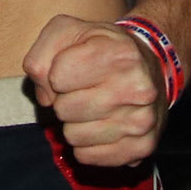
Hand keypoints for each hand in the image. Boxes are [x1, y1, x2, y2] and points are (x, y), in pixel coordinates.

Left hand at [22, 13, 165, 167]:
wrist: (149, 66)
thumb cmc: (101, 47)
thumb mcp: (67, 32)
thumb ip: (41, 56)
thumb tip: (45, 98)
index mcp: (119, 54)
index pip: (56, 77)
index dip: (56, 73)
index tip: (73, 68)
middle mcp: (137, 88)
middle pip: (63, 110)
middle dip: (65, 99)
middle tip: (83, 89)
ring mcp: (143, 121)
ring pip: (73, 137)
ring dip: (74, 123)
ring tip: (93, 105)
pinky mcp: (142, 148)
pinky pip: (88, 157)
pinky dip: (86, 143)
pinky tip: (101, 124)